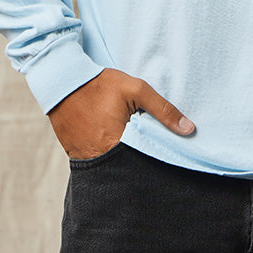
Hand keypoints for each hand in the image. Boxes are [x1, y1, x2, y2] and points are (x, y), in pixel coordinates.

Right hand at [47, 69, 194, 159]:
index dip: (160, 159)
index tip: (172, 155)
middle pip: (133, 169)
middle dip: (145, 163)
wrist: (62, 83)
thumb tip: (189, 129)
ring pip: (118, 168)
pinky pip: (102, 163)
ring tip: (139, 149)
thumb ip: (162, 109)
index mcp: (120, 145)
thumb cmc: (99, 85)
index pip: (148, 161)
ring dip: (128, 160)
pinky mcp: (80, 157)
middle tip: (156, 154)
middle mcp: (104, 159)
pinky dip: (113, 157)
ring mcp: (90, 160)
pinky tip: (120, 146)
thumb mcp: (135, 89)